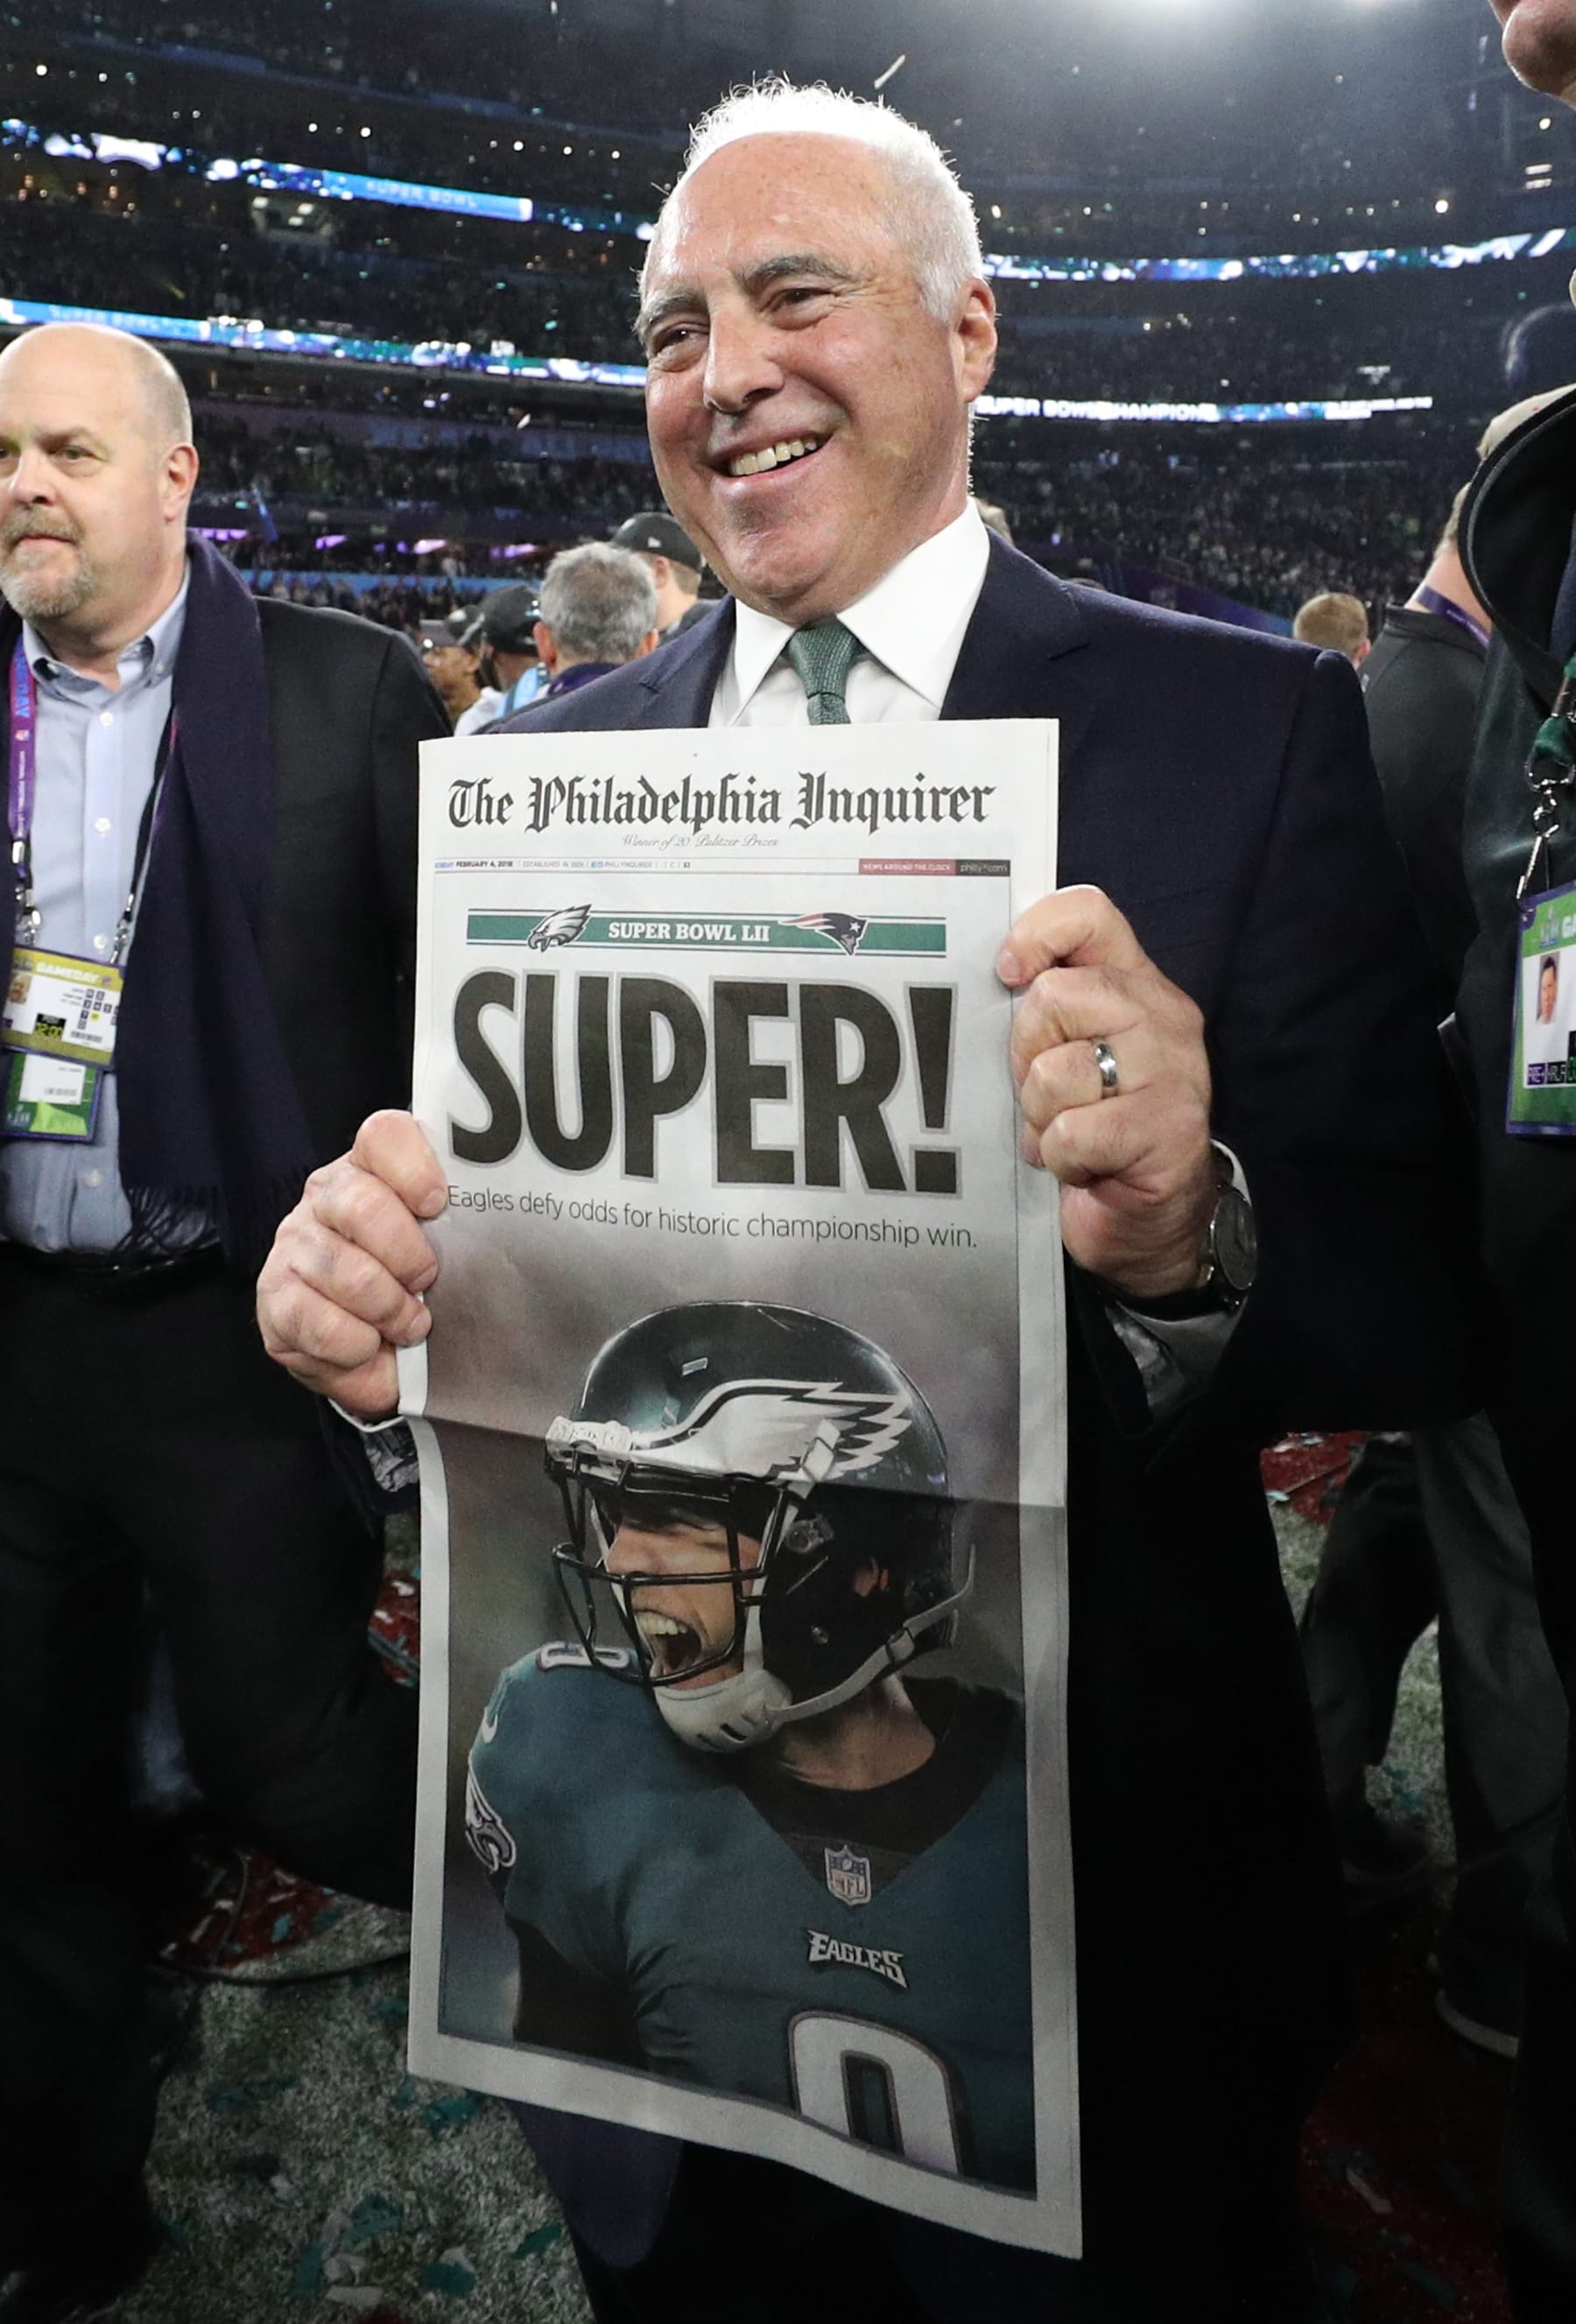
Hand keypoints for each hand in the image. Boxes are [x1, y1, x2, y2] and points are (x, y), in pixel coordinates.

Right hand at [257, 1110, 447, 1417]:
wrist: (374, 1349)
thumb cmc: (419, 1288)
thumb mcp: (448, 1251)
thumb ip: (466, 1229)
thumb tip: (505, 1235)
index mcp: (374, 1168)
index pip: (384, 1136)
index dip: (413, 1168)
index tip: (437, 1204)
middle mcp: (327, 1195)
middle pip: (362, 1205)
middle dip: (408, 1257)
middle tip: (428, 1282)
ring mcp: (295, 1243)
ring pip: (348, 1273)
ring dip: (390, 1311)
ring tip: (408, 1325)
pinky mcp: (274, 1296)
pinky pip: (318, 1323)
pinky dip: (356, 1346)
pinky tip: (368, 1346)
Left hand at [998, 885, 1214, 1299]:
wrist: (1154, 1224)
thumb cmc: (1099, 1133)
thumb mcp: (1073, 1056)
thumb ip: (1050, 1012)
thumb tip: (995, 978)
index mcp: (1135, 986)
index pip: (1091, 914)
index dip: (1036, 933)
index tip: (1007, 973)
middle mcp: (1163, 1016)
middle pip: (1054, 997)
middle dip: (1026, 1055)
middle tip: (1046, 1094)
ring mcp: (1174, 1072)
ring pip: (1056, 1071)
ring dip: (1043, 1116)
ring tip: (1067, 1133)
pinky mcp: (1168, 1130)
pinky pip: (1073, 1131)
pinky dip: (1061, 1158)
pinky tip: (1082, 1166)